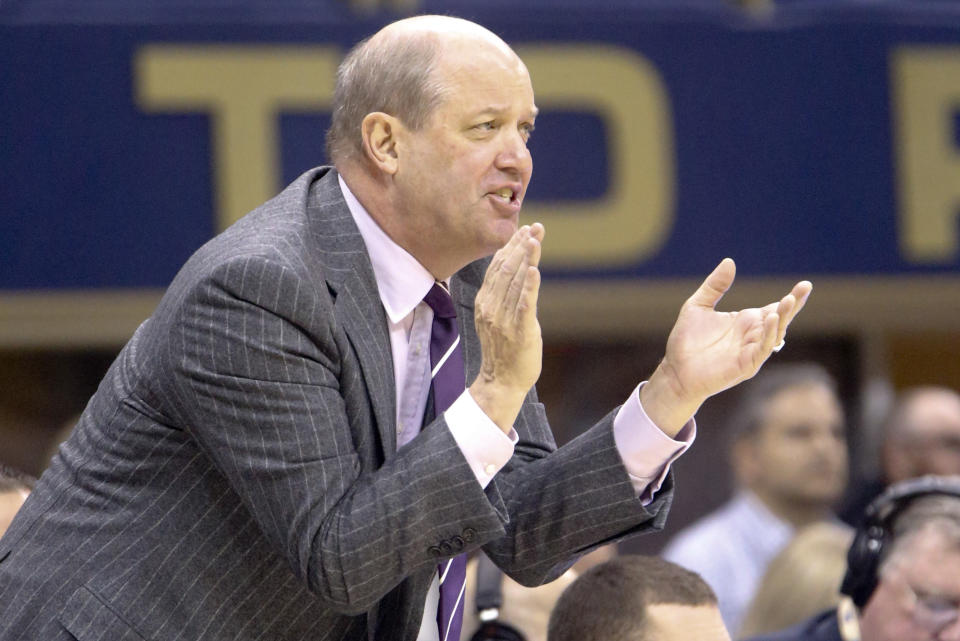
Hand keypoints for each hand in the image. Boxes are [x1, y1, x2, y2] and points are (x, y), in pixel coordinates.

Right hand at [469, 223, 544, 432]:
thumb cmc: (502, 350)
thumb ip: (503, 295)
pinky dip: (529, 286)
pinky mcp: (520, 331)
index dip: (511, 246)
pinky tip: (535, 270)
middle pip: (507, 269)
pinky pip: (524, 305)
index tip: (524, 229)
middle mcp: (492, 307)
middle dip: (521, 245)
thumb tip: (516, 270)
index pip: (497, 267)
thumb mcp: (495, 317)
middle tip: (536, 227)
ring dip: (527, 258)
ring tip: (536, 238)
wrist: (500, 382)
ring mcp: (505, 319)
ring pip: (516, 282)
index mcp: (485, 302)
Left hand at [642, 258, 811, 436]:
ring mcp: (751, 352)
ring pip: (775, 335)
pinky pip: (762, 350)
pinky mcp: (745, 365)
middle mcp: (753, 337)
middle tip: (802, 290)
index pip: (775, 308)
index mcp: (746, 322)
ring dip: (782, 319)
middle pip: (780, 320)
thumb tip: (730, 261)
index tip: (805, 285)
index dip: (792, 299)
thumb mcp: (698, 306)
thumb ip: (715, 286)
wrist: (674, 371)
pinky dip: (768, 336)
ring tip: (787, 301)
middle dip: (791, 306)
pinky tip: (770, 320)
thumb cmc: (686, 341)